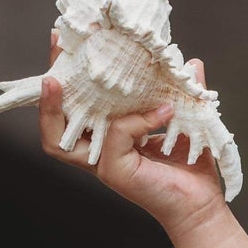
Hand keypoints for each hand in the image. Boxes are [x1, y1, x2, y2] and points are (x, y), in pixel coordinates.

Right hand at [38, 30, 230, 238]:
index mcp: (107, 136)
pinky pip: (115, 136)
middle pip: (52, 124)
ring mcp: (102, 163)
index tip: (62, 43)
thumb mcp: (183, 120)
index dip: (64, 77)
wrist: (202, 204)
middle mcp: (98, 150)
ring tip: (56, 81)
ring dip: (53, 110)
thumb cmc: (190, 169)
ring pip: (58, 142)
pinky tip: (162, 111)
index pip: (74, 106)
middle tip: (54, 55)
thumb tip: (191, 62)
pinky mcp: (115, 171)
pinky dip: (137, 120)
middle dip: (46, 89)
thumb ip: (182, 92)